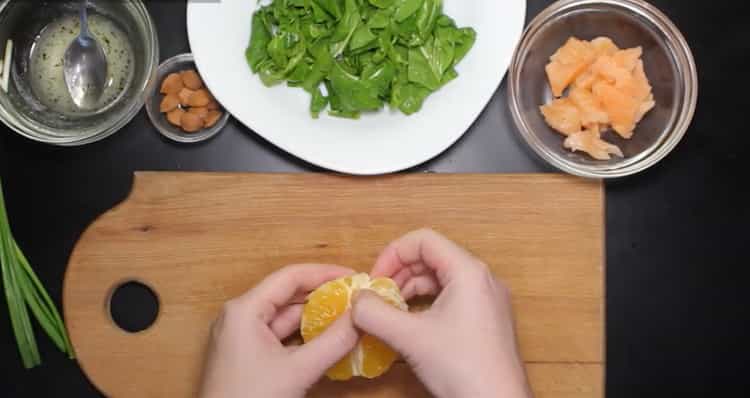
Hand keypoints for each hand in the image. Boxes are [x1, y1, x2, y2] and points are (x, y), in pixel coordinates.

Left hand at [199, 264, 358, 397]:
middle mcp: (239, 317)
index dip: (325, 273)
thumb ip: (333, 342)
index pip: (290, 276)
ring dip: (315, 317)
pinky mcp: (246, 356)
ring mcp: (241, 338)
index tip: (355, 277)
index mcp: (244, 310)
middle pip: (288, 295)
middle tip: (356, 298)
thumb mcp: (298, 371)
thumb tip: (361, 317)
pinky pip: (279, 337)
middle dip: (323, 295)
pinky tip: (327, 339)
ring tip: (348, 317)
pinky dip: (303, 336)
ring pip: (284, 318)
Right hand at [352, 229, 531, 397]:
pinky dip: (427, 304)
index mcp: (469, 272)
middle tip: (377, 296)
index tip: (375, 279)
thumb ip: (375, 313)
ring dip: (411, 290)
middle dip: (399, 273)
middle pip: (432, 258)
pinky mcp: (487, 320)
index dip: (393, 254)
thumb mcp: (409, 337)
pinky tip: (410, 324)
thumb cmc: (463, 368)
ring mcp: (488, 300)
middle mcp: (482, 279)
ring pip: (441, 279)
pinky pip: (452, 298)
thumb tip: (357, 300)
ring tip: (389, 311)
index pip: (424, 240)